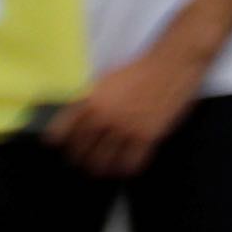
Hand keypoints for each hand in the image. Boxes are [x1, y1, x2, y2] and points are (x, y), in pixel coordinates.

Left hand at [50, 31, 215, 176]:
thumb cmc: (140, 69)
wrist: (172, 62)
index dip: (59, 142)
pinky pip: (130, 163)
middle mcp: (104, 116)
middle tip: (83, 161)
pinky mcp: (147, 135)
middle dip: (79, 159)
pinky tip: (126, 167)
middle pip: (80, 152)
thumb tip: (77, 119)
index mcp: (89, 101)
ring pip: (102, 162)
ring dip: (100, 168)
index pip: (60, 132)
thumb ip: (89, 100)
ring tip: (103, 168)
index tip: (60, 147)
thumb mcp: (105, 80)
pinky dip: (125, 169)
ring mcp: (125, 128)